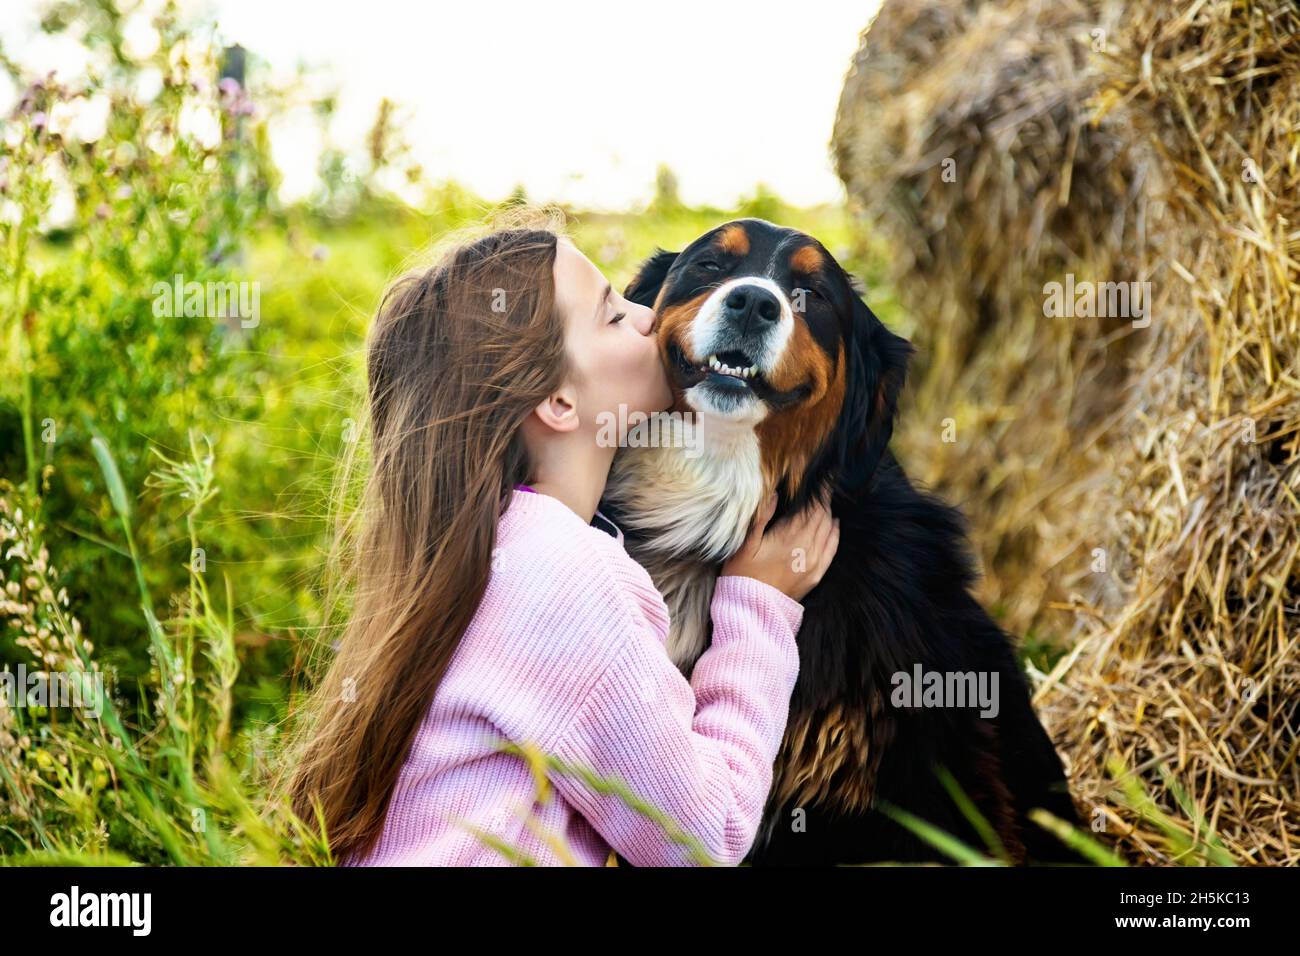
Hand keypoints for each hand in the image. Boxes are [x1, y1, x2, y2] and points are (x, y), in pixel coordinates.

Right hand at [720, 489, 839, 601]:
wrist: (752, 609)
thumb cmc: (742, 575)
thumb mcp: (745, 545)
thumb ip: (761, 518)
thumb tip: (774, 494)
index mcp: (788, 537)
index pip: (810, 509)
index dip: (816, 494)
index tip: (820, 481)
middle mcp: (805, 548)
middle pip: (821, 517)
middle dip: (823, 502)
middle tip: (823, 489)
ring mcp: (813, 563)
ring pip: (828, 531)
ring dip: (828, 515)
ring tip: (826, 502)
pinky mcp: (815, 575)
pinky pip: (832, 550)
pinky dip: (834, 535)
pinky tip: (834, 525)